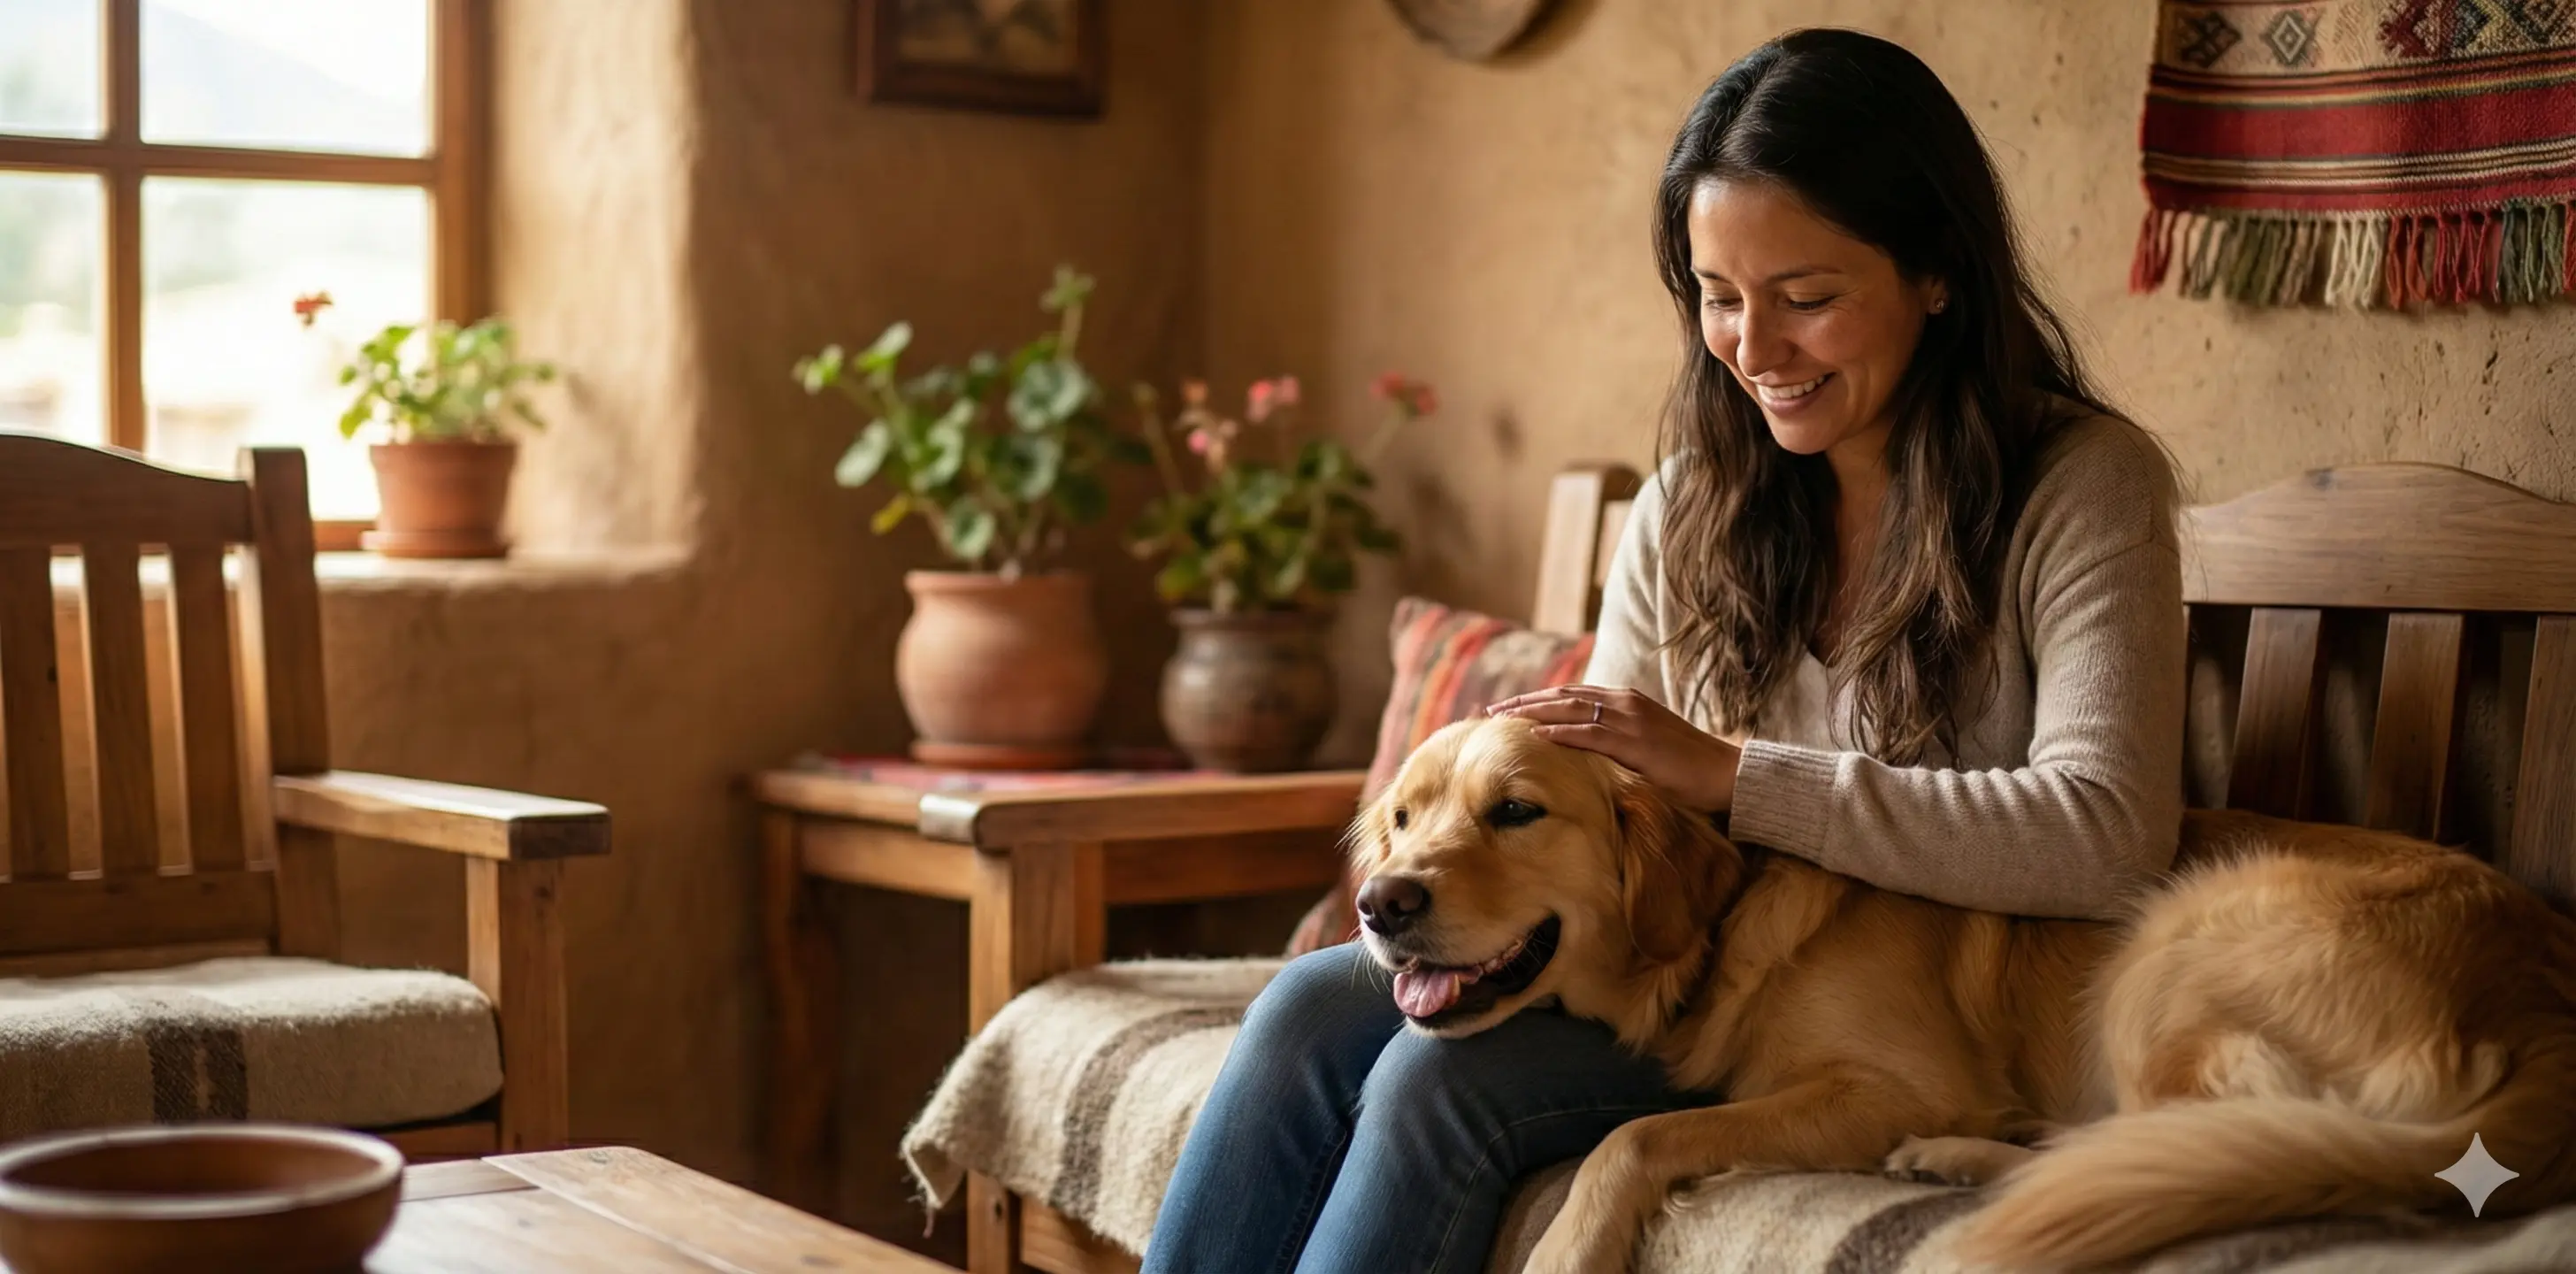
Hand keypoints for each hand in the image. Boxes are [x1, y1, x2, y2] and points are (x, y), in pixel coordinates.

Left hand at [1485, 684, 1742, 812]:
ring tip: (1503, 718)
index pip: (1573, 693)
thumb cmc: (1688, 766)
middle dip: (1526, 702)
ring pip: (1572, 708)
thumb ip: (1619, 742)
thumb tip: (1588, 755)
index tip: (1510, 707)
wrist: (1727, 774)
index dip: (1540, 698)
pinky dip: (1562, 731)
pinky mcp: (1637, 742)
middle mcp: (1625, 702)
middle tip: (1493, 710)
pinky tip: (1538, 735)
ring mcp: (1631, 719)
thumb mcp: (1647, 746)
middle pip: (1564, 695)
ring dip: (1534, 712)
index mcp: (1626, 701)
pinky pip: (1591, 734)